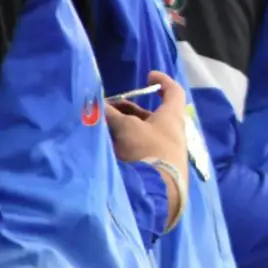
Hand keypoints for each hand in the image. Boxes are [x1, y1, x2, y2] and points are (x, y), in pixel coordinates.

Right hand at [105, 70, 188, 227]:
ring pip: (141, 133)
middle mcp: (171, 132)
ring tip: (101, 127)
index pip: (173, 92)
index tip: (148, 76)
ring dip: (122, 127)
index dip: (162, 81)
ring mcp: (165, 150)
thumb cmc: (148, 150)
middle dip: (126, 109)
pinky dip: (125, 143)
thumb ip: (110, 114)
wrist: (158, 191)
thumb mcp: (126, 127)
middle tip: (105, 109)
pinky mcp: (157, 166)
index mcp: (172, 117)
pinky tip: (108, 146)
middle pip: (149, 115)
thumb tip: (94, 103)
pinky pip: (139, 149)